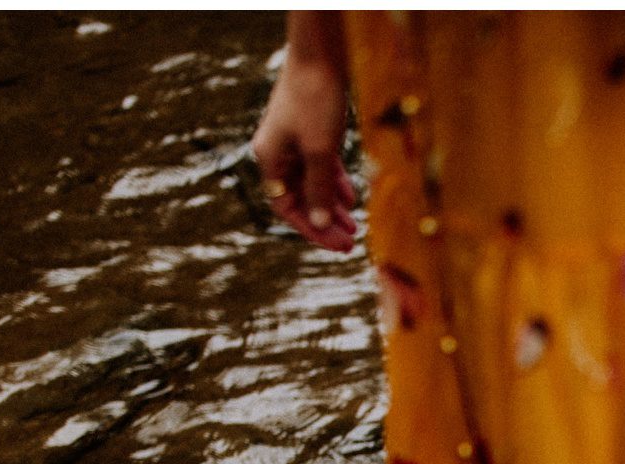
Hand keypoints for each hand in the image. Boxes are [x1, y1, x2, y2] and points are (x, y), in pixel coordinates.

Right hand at [251, 55, 356, 252]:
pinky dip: (336, 184)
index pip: (287, 208)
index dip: (311, 229)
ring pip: (314, 186)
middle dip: (325, 223)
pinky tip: (352, 201)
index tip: (336, 244)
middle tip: (350, 243)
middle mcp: (279, 155)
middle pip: (302, 200)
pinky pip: (322, 169)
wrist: (319, 58)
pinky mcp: (312, 135)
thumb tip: (319, 223)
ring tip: (355, 228)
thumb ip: (319, 188)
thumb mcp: (319, 150)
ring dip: (333, 207)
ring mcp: (295, 145)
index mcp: (270, 160)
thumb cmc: (313, 101)